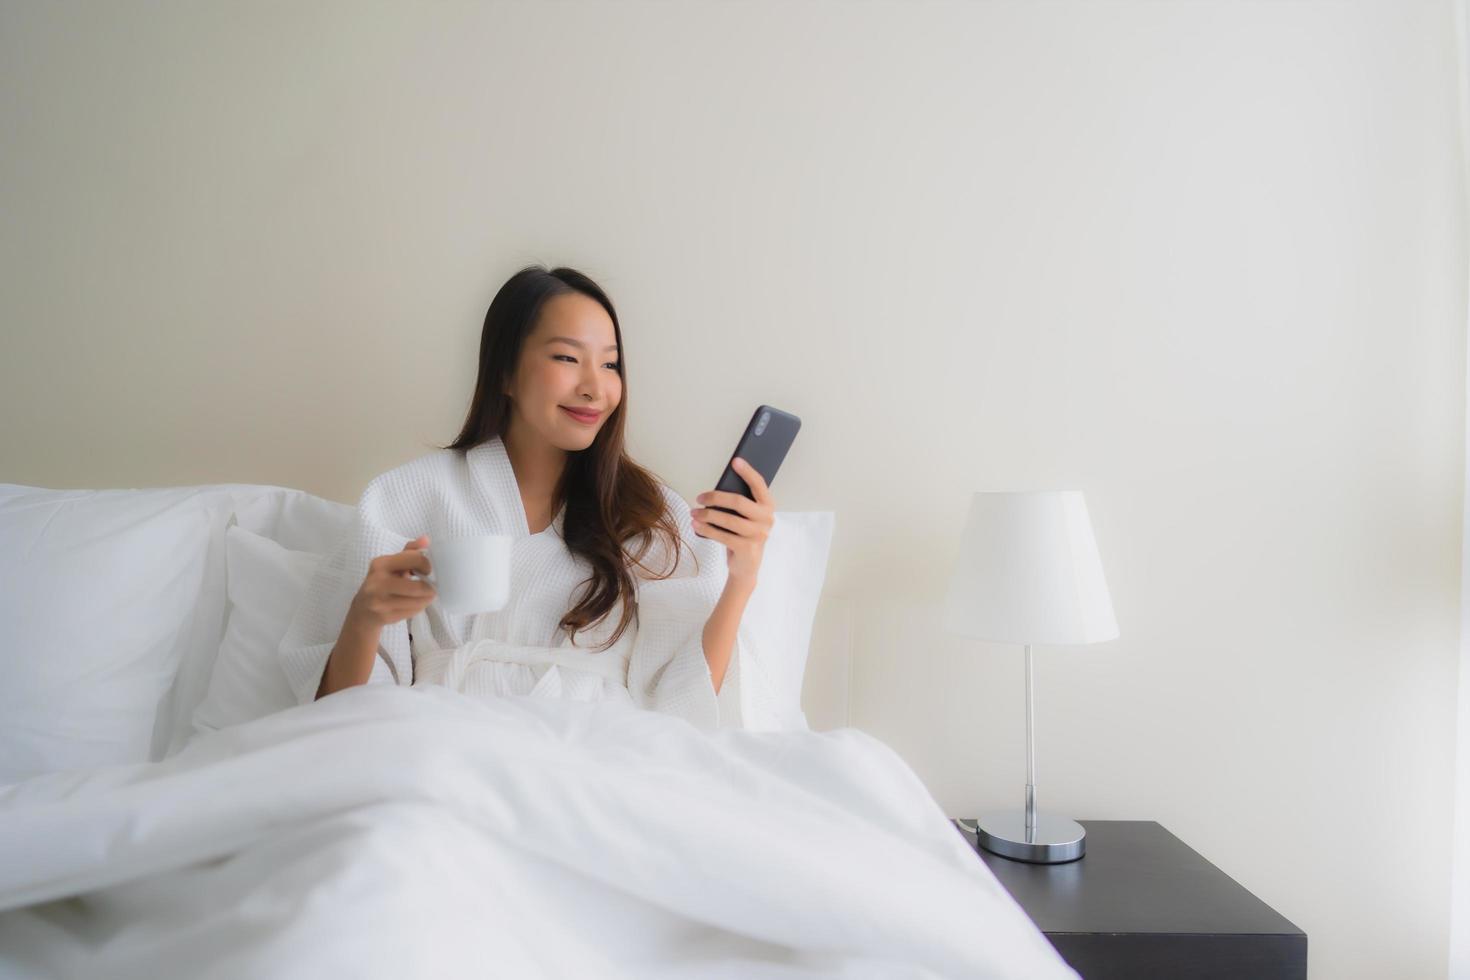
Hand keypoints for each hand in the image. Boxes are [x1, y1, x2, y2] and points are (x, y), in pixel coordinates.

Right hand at [349, 534, 436, 627]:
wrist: (362, 611)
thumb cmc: (381, 583)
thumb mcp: (391, 564)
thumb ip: (409, 551)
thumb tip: (426, 539)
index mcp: (381, 564)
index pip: (415, 559)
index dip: (427, 565)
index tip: (426, 570)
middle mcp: (378, 582)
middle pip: (419, 587)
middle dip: (430, 588)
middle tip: (430, 587)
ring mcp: (380, 601)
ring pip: (418, 601)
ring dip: (426, 599)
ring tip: (423, 595)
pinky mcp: (385, 616)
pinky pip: (413, 611)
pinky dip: (418, 607)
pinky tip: (413, 603)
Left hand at [691, 457, 773, 585]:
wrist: (746, 566)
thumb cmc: (743, 535)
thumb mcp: (745, 517)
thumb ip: (739, 503)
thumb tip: (719, 488)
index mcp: (768, 506)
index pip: (759, 484)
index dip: (747, 472)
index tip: (735, 461)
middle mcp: (767, 519)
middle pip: (738, 502)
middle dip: (715, 498)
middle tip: (700, 498)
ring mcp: (758, 535)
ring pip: (728, 520)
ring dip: (707, 515)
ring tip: (693, 513)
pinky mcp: (747, 548)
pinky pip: (722, 535)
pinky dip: (706, 530)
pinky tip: (696, 525)